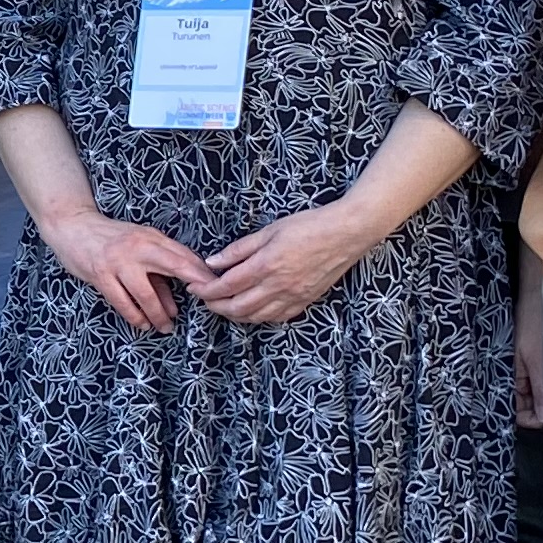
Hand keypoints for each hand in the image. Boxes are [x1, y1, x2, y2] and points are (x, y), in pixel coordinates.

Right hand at [40, 208, 217, 334]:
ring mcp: (118, 262)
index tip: (218, 287)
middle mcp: (137, 248)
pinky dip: (135, 316)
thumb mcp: (138, 243)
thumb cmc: (110, 238)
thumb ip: (158, 267)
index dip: (202, 272)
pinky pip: (122, 302)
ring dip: (159, 314)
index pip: (183, 254)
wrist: (73, 226)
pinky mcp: (100, 275)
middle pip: (174, 267)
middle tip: (209, 304)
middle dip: (195, 286)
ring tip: (166, 327)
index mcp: (150, 237)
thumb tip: (177, 297)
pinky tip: (143, 324)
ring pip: (146, 294)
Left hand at [200, 199, 380, 326]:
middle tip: (205, 299)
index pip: (227, 286)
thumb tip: (212, 262)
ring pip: (256, 316)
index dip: (206, 290)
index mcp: (266, 265)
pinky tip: (252, 311)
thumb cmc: (308, 225)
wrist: (347, 233)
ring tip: (224, 306)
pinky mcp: (306, 301)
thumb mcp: (268, 231)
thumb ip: (238, 250)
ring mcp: (293, 296)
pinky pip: (277, 317)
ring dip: (235, 315)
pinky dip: (259, 317)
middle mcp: (278, 286)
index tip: (195, 288)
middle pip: (238, 307)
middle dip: (216, 306)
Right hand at [513, 258, 542, 431]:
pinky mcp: (534, 358)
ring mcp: (525, 367)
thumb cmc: (534, 323)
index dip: (530, 418)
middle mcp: (515, 375)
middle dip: (541, 409)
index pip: (516, 410)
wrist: (539, 294)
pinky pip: (541, 379)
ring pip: (536, 393)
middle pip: (526, 404)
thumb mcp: (539, 359)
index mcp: (510, 376)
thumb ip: (541, 389)